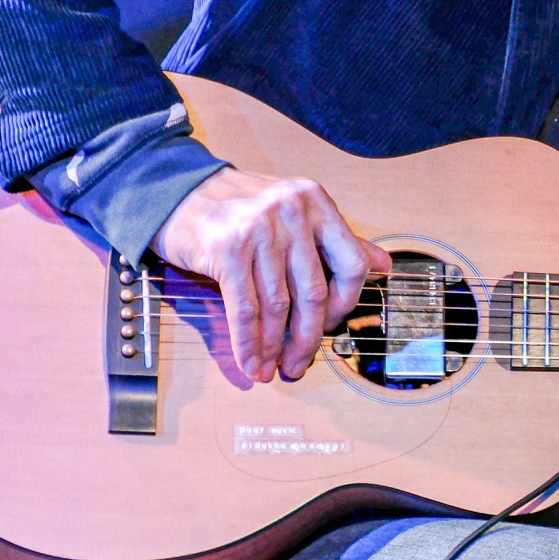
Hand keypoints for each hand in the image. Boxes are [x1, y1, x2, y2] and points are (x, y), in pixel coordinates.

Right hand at [152, 168, 388, 382]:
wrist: (176, 190)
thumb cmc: (238, 206)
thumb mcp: (293, 212)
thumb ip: (335, 240)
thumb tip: (382, 265)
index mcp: (316, 202)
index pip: (352, 262)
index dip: (346, 304)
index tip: (332, 327)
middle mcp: (292, 211)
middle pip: (314, 291)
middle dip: (308, 338)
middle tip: (298, 365)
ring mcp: (259, 228)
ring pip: (277, 305)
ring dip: (274, 346)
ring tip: (271, 369)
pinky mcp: (227, 248)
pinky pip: (245, 308)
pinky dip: (248, 342)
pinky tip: (251, 361)